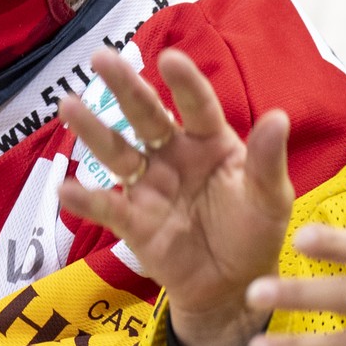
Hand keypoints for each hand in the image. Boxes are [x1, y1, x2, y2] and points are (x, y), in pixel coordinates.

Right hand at [59, 47, 294, 345]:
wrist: (233, 288)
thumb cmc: (254, 233)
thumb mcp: (270, 199)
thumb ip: (268, 162)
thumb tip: (279, 117)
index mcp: (211, 142)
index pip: (197, 105)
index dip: (184, 82)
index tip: (169, 58)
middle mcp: (175, 156)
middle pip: (147, 116)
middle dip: (124, 87)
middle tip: (101, 57)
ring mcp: (150, 187)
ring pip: (118, 152)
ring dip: (93, 131)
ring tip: (68, 106)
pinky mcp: (134, 222)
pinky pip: (108, 208)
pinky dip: (86, 199)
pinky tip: (66, 189)